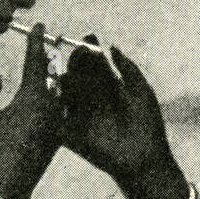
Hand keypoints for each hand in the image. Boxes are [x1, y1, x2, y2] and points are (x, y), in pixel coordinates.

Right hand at [0, 23, 63, 198]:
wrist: (5, 193)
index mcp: (32, 99)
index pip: (36, 62)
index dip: (37, 42)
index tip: (40, 25)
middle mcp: (50, 108)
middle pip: (53, 74)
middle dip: (50, 57)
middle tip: (47, 42)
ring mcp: (57, 125)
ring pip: (60, 92)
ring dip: (56, 78)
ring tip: (50, 66)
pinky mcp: (59, 139)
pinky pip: (61, 110)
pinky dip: (57, 98)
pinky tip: (52, 97)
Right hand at [60, 42, 188, 198]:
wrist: (143, 159)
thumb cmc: (147, 124)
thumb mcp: (141, 91)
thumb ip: (127, 68)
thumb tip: (112, 47)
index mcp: (110, 88)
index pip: (96, 65)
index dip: (91, 52)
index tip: (87, 39)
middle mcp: (94, 99)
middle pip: (80, 75)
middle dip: (77, 62)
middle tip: (75, 51)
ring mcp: (81, 114)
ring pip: (68, 92)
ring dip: (65, 79)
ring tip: (66, 68)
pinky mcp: (71, 132)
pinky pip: (58, 117)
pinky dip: (53, 105)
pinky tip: (52, 91)